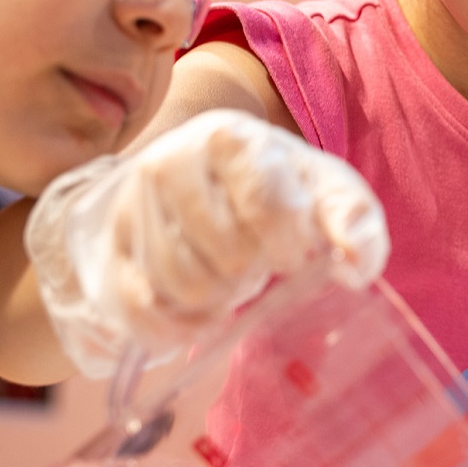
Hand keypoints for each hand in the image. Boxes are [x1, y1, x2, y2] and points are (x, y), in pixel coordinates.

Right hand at [26, 109, 388, 377]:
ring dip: (218, 301)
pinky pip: (139, 309)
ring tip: (230, 281)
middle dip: (253, 273)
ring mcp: (132, 206)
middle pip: (227, 257)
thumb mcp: (325, 188)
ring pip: (183, 286)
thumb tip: (354, 269)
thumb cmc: (277, 184)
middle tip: (257, 263)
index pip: (269, 210)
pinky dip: (176, 328)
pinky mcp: (112, 248)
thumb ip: (355, 221)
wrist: (206, 170)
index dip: (292, 247)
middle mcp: (170, 162)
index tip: (297, 252)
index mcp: (229, 138)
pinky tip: (200, 316)